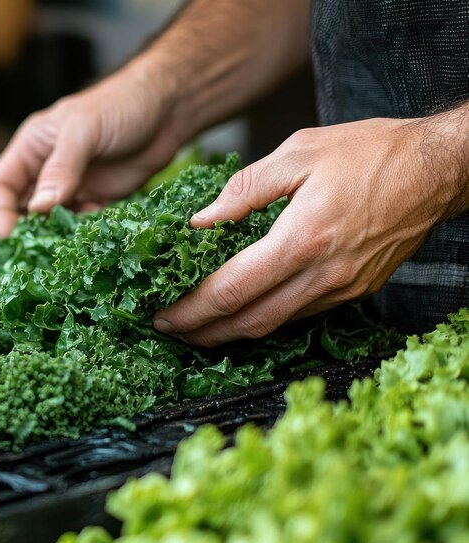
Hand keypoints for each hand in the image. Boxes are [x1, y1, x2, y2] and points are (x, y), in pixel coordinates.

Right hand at [0, 66, 185, 237]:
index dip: (0, 211)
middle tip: (37, 251)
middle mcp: (46, 168)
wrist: (168, 108)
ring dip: (57, 234)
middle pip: (22, 208)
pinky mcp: (98, 198)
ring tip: (68, 244)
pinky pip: (81, 223)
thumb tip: (38, 208)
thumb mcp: (84, 130)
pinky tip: (95, 230)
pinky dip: (83, 232)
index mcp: (32, 147)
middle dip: (28, 229)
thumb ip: (61, 168)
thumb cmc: (121, 104)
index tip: (10, 236)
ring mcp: (72, 185)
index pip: (1, 184)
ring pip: (52, 220)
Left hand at [153, 112, 468, 346]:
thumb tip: (201, 220)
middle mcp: (323, 274)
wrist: (439, 168)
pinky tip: (245, 308)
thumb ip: (244, 188)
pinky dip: (266, 316)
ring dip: (232, 330)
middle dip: (203, 332)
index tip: (162, 315)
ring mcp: (342, 288)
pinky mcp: (356, 291)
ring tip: (198, 325)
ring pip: (276, 324)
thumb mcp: (299, 152)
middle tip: (169, 330)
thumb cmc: (372, 152)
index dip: (192, 310)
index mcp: (302, 239)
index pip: (232, 290)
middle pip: (249, 322)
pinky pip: (301, 313)